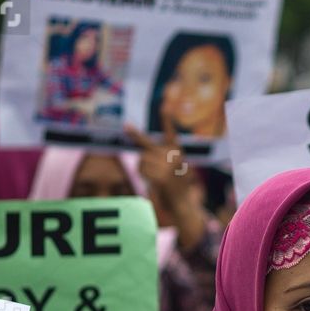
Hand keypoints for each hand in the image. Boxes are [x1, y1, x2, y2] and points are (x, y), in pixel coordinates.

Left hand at [128, 117, 208, 250]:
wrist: (183, 203)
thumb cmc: (176, 187)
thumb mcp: (174, 169)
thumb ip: (159, 159)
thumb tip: (141, 158)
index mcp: (177, 152)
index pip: (171, 133)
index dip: (167, 120)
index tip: (165, 107)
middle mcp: (173, 156)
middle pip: (147, 145)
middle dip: (135, 136)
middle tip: (126, 125)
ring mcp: (168, 166)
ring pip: (142, 160)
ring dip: (143, 168)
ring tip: (155, 176)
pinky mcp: (162, 176)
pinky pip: (143, 170)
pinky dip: (144, 175)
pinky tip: (154, 180)